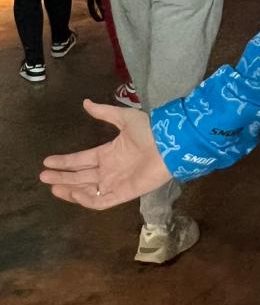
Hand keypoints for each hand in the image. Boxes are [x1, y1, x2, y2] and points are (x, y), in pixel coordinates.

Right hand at [39, 99, 173, 208]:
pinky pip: (102, 202)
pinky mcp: (124, 194)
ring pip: (88, 191)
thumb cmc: (150, 130)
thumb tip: (86, 102)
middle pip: (81, 177)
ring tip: (53, 186)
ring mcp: (116, 183)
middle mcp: (110, 170)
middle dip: (62, 177)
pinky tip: (73, 192)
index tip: (48, 161)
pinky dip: (86, 200)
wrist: (170, 143)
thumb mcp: (124, 118)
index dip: (65, 162)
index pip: (82, 160)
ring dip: (70, 190)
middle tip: (44, 176)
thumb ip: (104, 112)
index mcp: (109, 153)